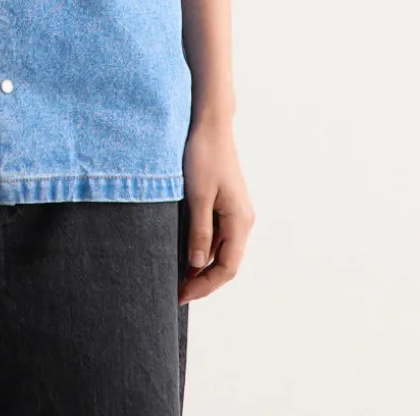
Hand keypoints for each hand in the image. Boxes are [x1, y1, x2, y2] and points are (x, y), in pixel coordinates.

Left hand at [178, 116, 254, 304]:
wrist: (210, 124)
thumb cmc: (204, 155)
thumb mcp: (197, 195)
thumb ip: (199, 231)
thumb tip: (197, 265)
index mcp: (240, 221)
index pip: (226, 268)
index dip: (204, 286)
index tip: (181, 294)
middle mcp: (243, 220)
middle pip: (226, 263)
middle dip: (203, 280)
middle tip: (176, 291)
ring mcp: (236, 212)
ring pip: (222, 250)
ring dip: (202, 266)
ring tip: (178, 276)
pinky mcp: (226, 203)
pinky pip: (218, 235)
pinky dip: (203, 249)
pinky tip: (185, 252)